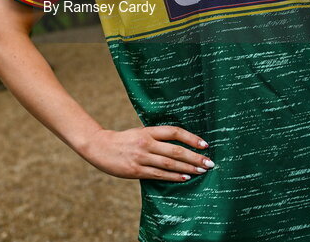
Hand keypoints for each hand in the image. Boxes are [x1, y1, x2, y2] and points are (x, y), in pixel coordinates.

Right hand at [78, 126, 213, 181]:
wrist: (99, 147)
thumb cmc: (123, 140)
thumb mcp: (139, 132)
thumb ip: (156, 137)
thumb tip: (179, 144)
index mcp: (148, 131)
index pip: (174, 132)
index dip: (191, 137)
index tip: (205, 144)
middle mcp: (146, 143)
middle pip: (176, 150)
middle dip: (195, 157)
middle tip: (210, 163)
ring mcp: (141, 157)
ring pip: (170, 163)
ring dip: (188, 168)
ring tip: (202, 171)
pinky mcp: (136, 170)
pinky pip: (159, 175)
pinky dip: (174, 177)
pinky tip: (185, 178)